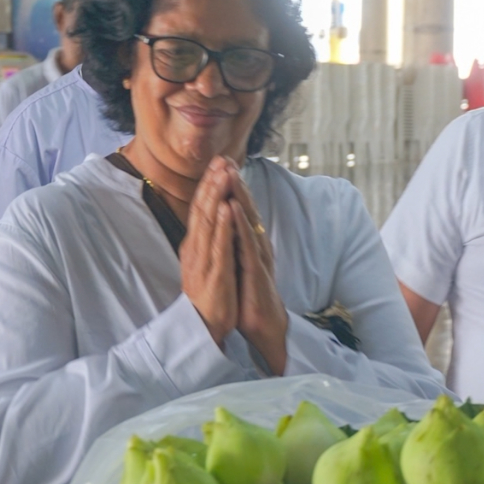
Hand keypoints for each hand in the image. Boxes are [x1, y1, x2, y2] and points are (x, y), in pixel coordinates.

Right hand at [180, 161, 236, 344]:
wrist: (204, 326)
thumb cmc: (208, 294)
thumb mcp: (205, 261)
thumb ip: (207, 241)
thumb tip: (211, 219)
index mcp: (195, 245)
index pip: (200, 209)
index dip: (209, 185)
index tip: (218, 163)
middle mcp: (196, 248)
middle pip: (202, 209)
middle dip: (212, 183)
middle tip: (221, 159)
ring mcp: (203, 260)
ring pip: (208, 222)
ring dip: (216, 196)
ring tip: (223, 174)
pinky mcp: (214, 273)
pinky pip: (218, 246)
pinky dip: (222, 225)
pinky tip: (226, 207)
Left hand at [227, 171, 287, 374]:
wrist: (263, 326)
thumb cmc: (249, 297)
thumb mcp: (239, 265)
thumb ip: (235, 245)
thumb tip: (225, 226)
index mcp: (249, 243)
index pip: (240, 209)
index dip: (231, 186)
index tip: (220, 164)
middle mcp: (256, 244)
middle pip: (246, 207)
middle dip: (235, 182)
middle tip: (225, 158)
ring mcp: (257, 255)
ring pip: (247, 220)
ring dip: (239, 195)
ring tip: (229, 173)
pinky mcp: (256, 270)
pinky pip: (246, 243)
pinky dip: (239, 223)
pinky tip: (233, 207)